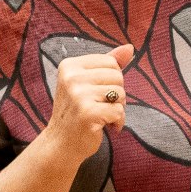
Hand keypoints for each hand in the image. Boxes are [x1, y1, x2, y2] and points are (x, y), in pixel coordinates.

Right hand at [44, 44, 133, 159]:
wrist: (61, 144)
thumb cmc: (77, 112)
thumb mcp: (88, 83)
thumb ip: (108, 63)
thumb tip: (130, 47)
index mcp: (70, 65)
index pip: (111, 62)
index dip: (112, 80)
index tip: (97, 93)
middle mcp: (71, 77)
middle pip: (118, 76)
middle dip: (116, 95)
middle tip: (100, 106)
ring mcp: (78, 95)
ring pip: (120, 94)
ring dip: (117, 109)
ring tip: (101, 116)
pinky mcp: (87, 113)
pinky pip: (119, 111)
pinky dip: (117, 122)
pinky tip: (104, 127)